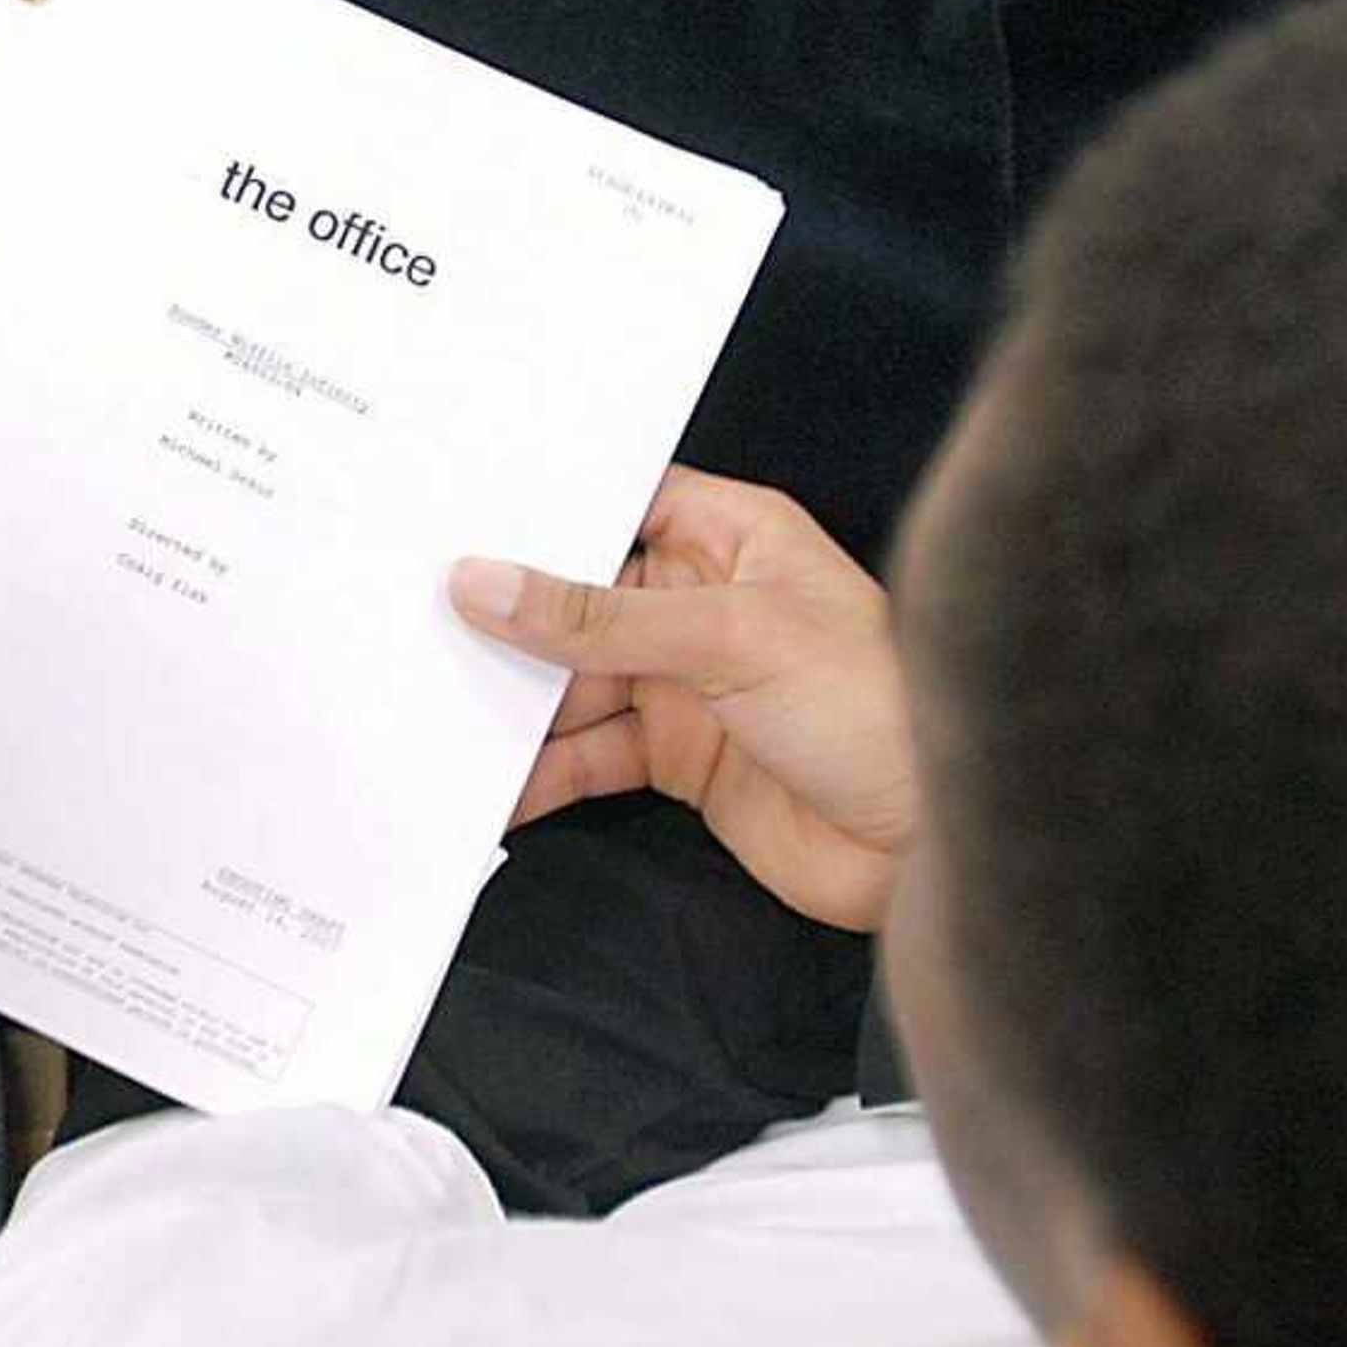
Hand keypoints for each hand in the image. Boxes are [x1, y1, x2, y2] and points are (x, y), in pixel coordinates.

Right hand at [448, 471, 914, 931]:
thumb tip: (490, 582)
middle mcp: (706, 602)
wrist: (931, 844)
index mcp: (733, 537)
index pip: (617, 502)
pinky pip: (590, 756)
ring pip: (574, 683)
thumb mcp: (729, 639)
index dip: (540, 513)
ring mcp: (691, 683)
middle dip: (507, 620)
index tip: (453, 519)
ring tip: (434, 712)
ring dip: (513, 703)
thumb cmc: (879, 710)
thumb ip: (599, 619)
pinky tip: (492, 785)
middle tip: (415, 625)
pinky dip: (540, 772)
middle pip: (579, 601)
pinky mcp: (683, 759)